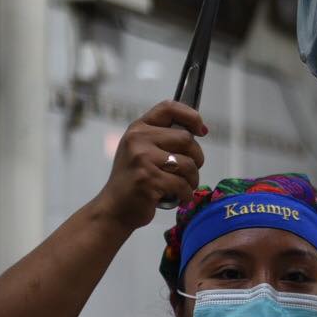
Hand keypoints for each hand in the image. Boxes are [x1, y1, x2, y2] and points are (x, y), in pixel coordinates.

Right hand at [93, 101, 205, 229]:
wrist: (114, 208)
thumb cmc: (134, 179)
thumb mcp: (141, 150)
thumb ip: (163, 137)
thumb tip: (200, 129)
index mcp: (138, 128)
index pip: (169, 107)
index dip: (191, 116)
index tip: (201, 130)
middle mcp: (138, 140)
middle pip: (186, 139)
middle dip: (197, 158)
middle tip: (190, 171)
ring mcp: (142, 159)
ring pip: (188, 164)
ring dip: (193, 179)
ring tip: (184, 186)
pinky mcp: (148, 180)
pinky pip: (182, 184)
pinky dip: (186, 194)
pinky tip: (179, 197)